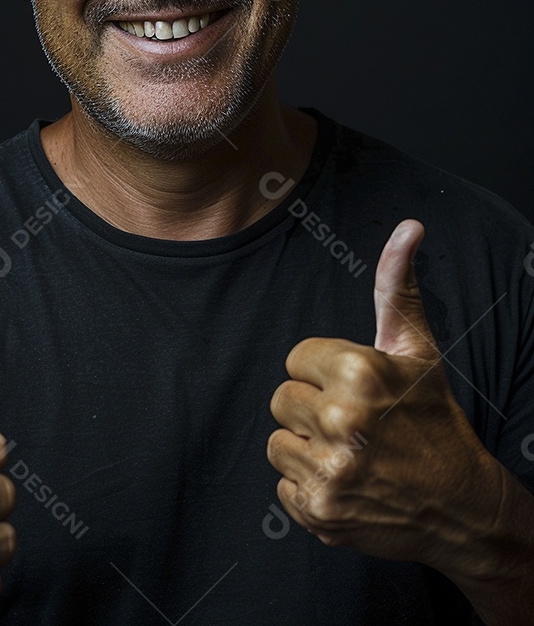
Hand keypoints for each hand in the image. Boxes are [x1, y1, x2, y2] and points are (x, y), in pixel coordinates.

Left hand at [267, 220, 503, 577]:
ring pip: (277, 442)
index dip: (324, 373)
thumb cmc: (433, 420)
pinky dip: (308, 487)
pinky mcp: (319, 511)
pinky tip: (346, 483)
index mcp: (357, 370)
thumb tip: (409, 226)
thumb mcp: (417, 349)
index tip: (355, 389)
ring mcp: (329, 470)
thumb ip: (397, 286)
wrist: (461, 506)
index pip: (295, 359)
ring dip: (306, 448)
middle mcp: (339, 419)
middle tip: (353, 422)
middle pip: (281, 399)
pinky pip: (282, 485)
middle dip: (312, 408)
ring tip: (349, 451)